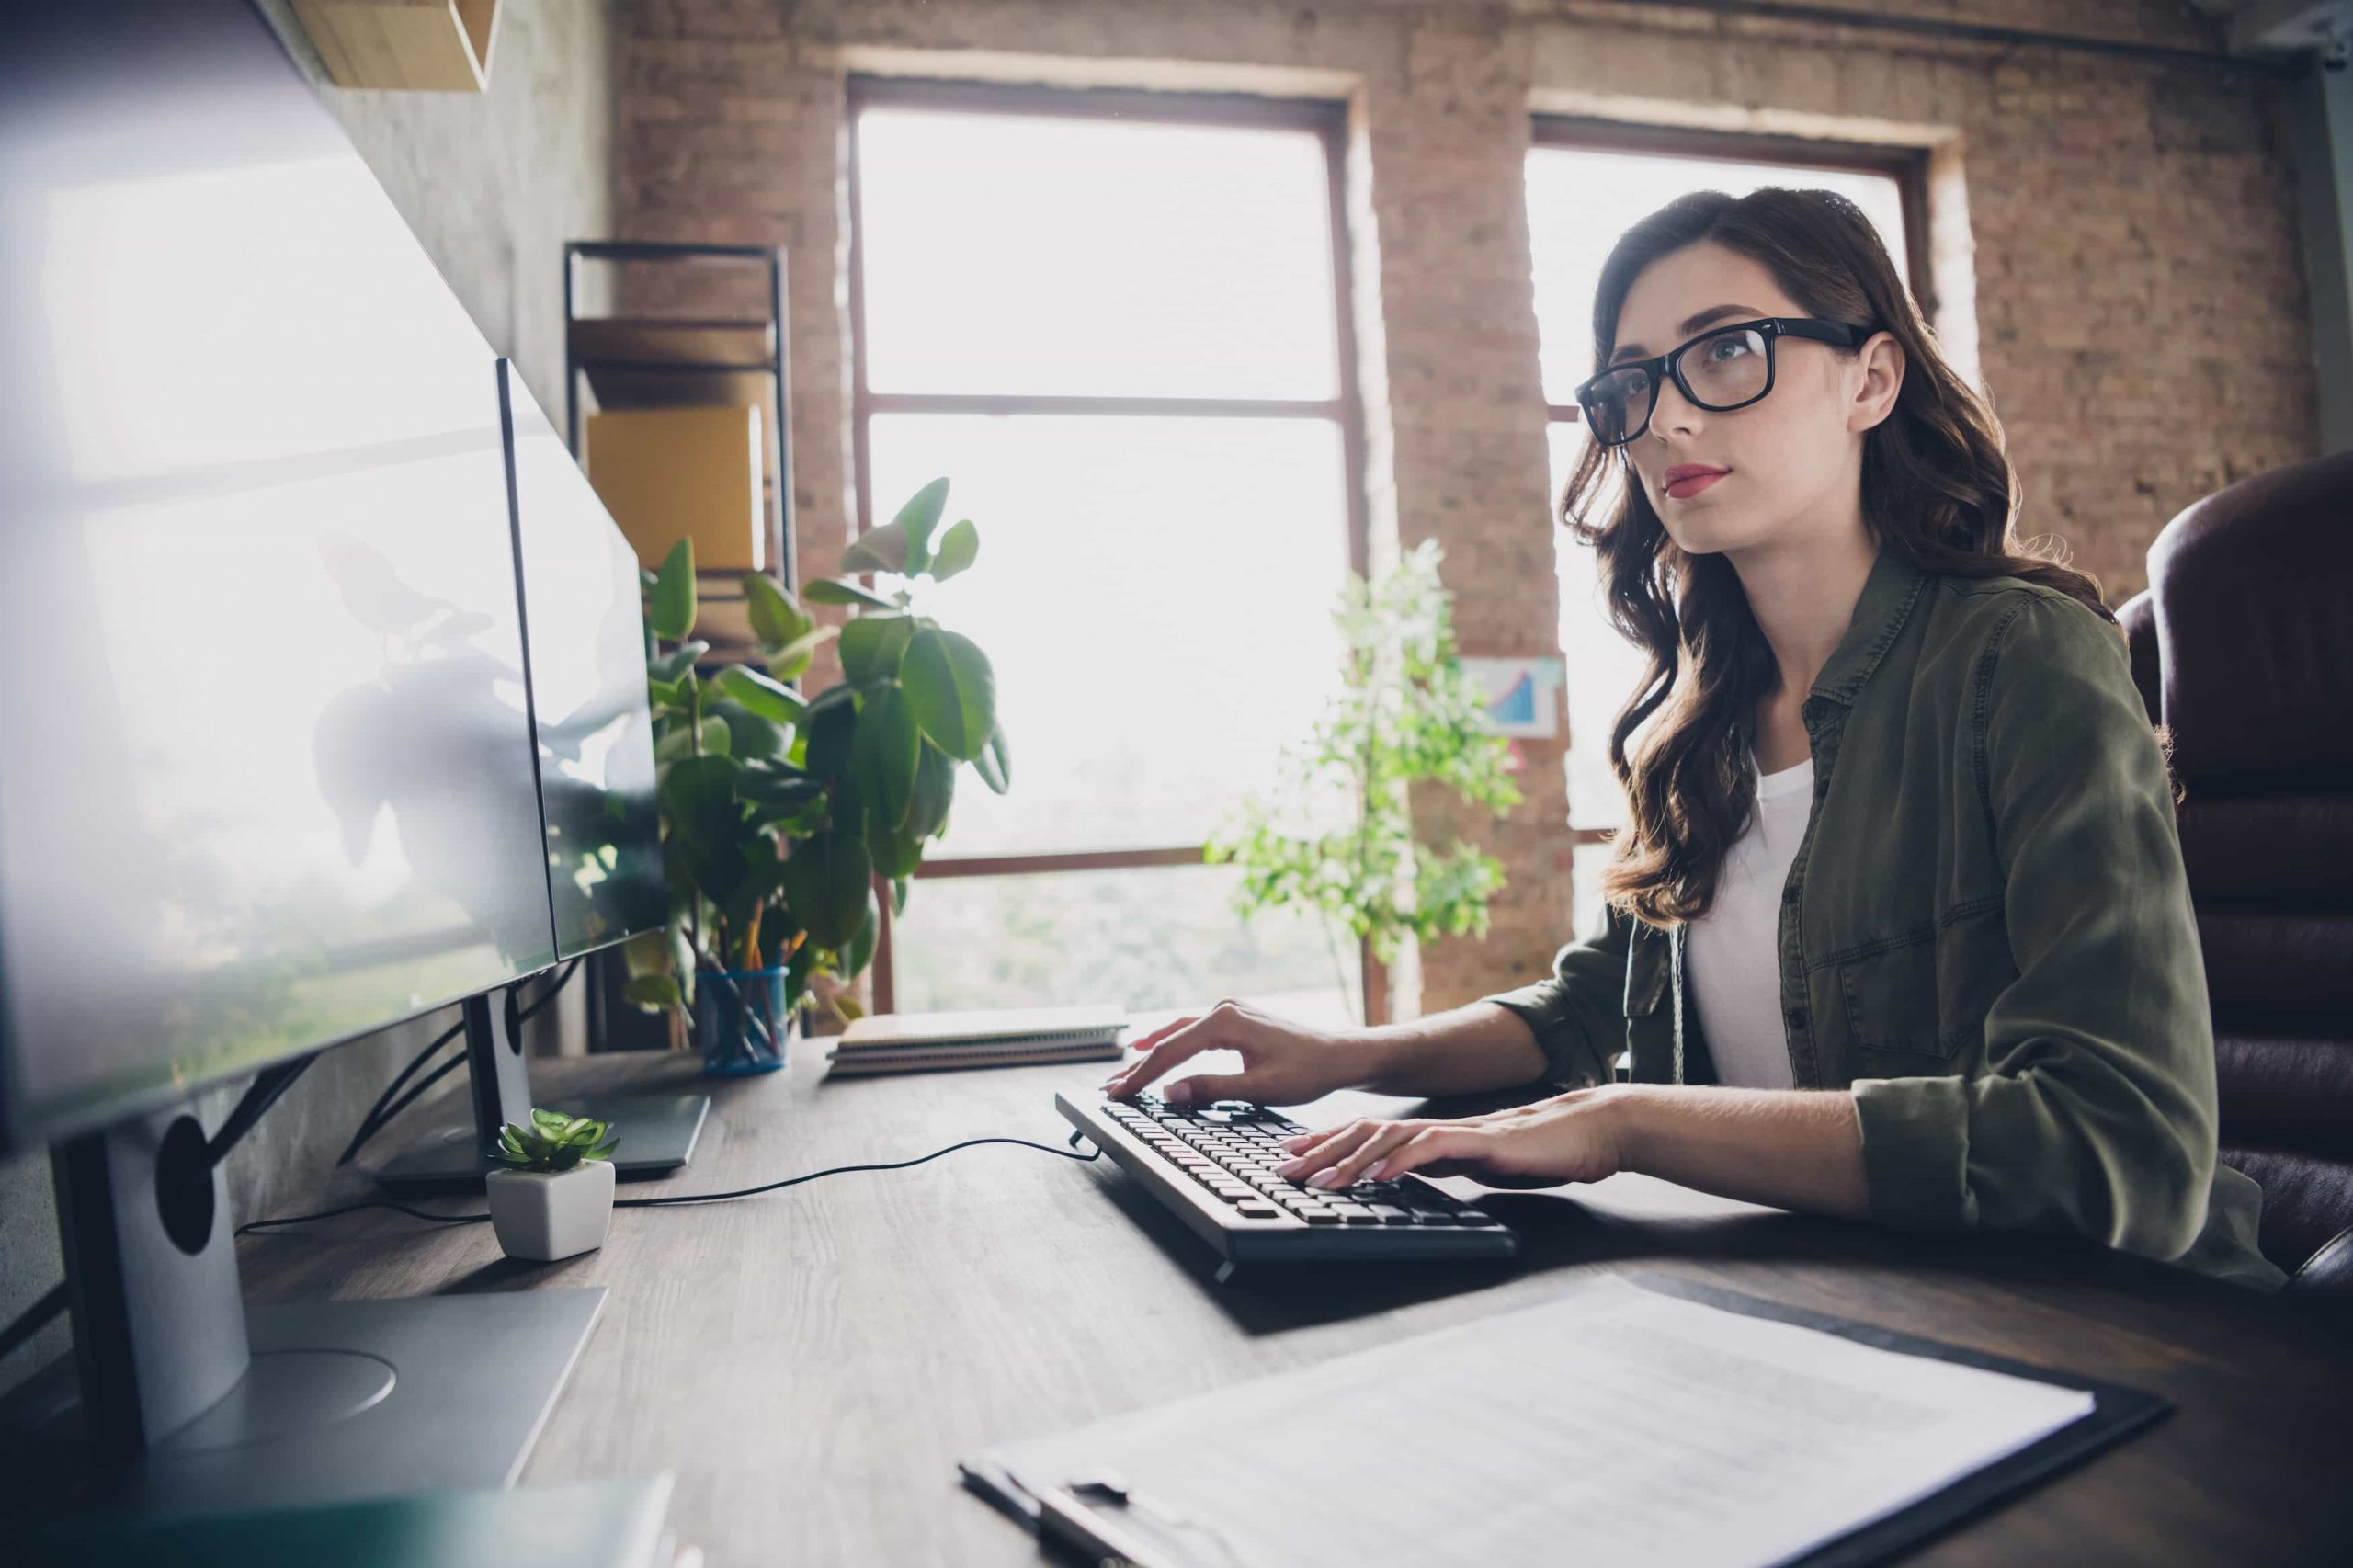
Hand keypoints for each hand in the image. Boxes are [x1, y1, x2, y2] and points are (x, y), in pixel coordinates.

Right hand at [1100, 1000, 1362, 1107]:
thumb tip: (1169, 1092)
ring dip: (1152, 1055)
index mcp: (1226, 1022)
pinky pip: (1192, 1032)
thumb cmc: (1307, 1072)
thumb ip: (1212, 1089)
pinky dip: (1171, 1045)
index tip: (1119, 1094)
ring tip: (1125, 1074)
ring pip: (1178, 1034)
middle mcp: (1223, 1009)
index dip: (1142, 1076)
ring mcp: (1229, 1011)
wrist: (1338, 1056)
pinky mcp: (1235, 1019)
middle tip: (1111, 1089)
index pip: (1172, 1052)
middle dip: (1139, 1066)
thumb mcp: (1259, 1088)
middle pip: (1169, 1040)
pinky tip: (1154, 1048)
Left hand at [1271, 1087, 1626, 1190]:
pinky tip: (1379, 1175)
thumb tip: (1417, 1178)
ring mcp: (1458, 1131)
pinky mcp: (1482, 1141)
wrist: (1592, 1131)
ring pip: (1391, 1138)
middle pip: (1368, 1133)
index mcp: (1437, 1135)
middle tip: (1286, 1168)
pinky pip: (1433, 1148)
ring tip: (1321, 1179)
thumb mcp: (1482, 1166)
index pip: (1371, 1135)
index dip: (1331, 1144)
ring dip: (1352, 1159)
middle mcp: (1439, 1127)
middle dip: (1324, 1150)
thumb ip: (1449, 1168)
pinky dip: (1402, 1161)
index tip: (1297, 1157)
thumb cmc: (1544, 1151)